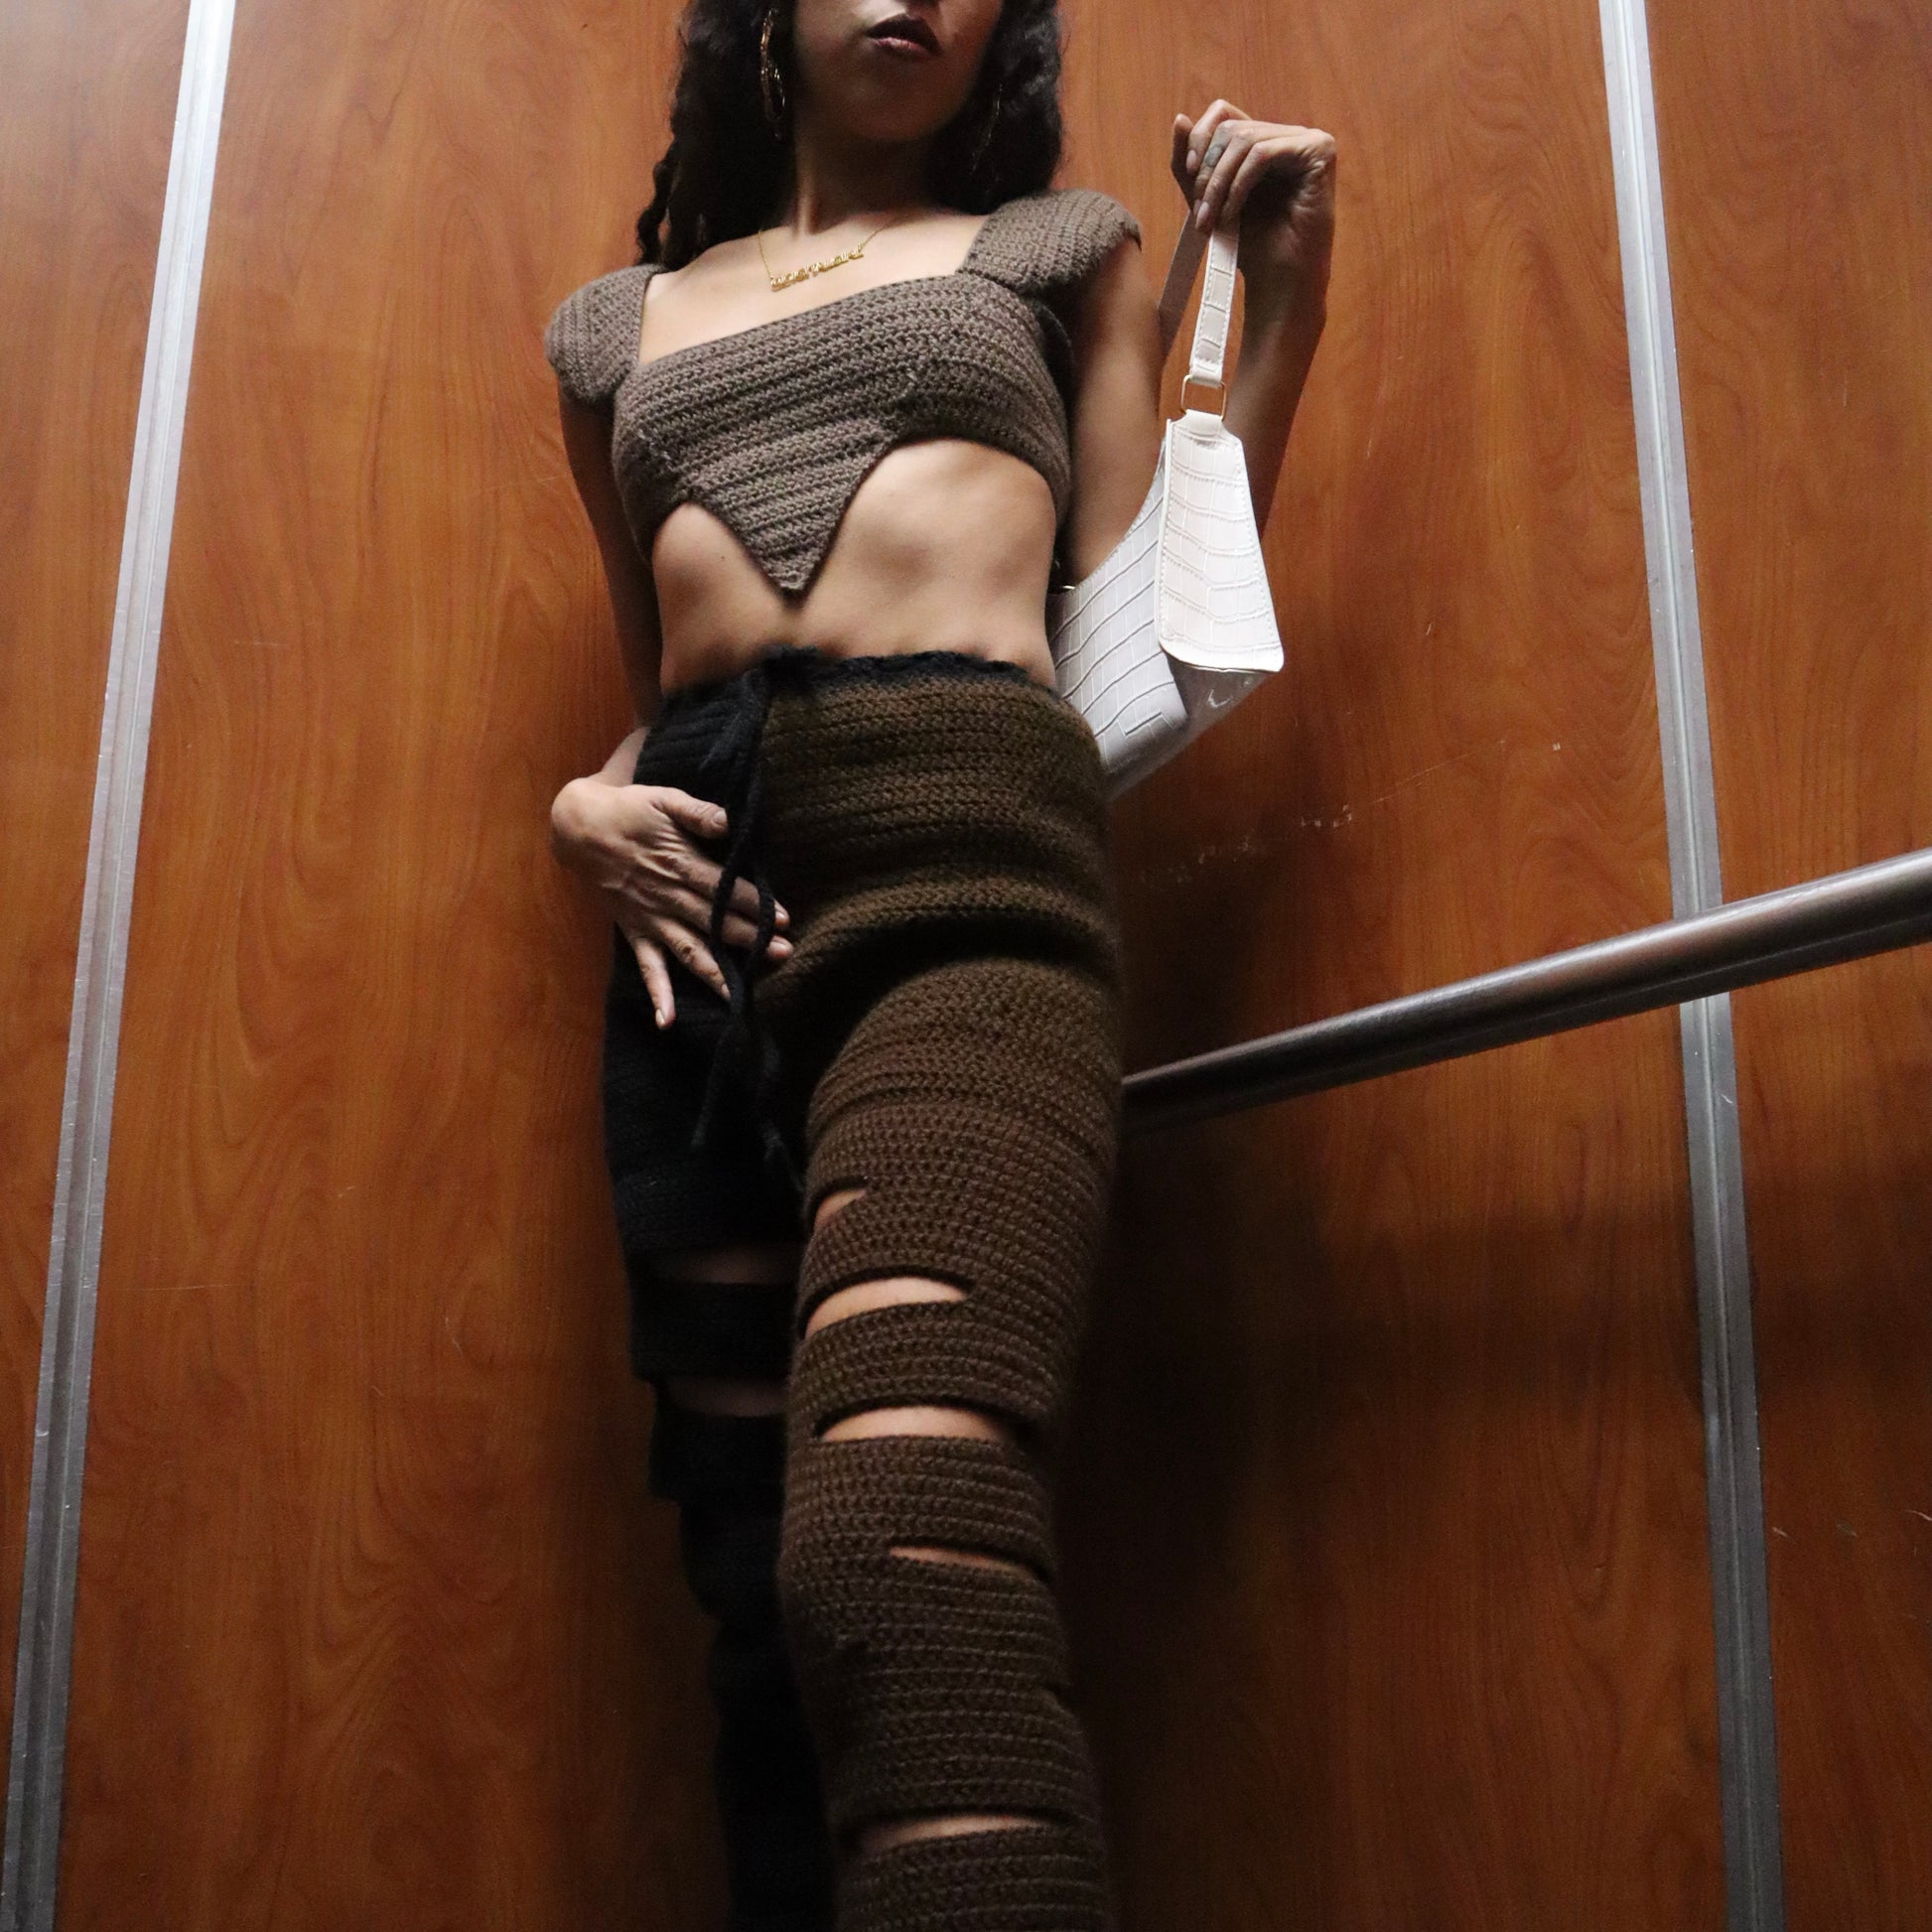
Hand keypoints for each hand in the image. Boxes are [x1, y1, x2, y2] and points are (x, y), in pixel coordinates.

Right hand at [550, 775, 791, 1027]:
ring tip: (740, 994)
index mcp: (679, 864)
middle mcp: (668, 897)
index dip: (752, 903)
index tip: (781, 918)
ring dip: (716, 972)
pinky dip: (657, 994)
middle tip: (783, 953)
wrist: (579, 828)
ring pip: (689, 950)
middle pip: (713, 922)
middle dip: (748, 939)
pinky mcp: (635, 932)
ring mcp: (652, 919)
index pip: (723, 888)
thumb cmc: (629, 809)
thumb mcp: (664, 799)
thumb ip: (698, 812)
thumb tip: (730, 822)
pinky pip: (647, 967)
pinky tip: (666, 1021)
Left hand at [1171, 101, 1335, 319]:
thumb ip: (1190, 163)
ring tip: (1212, 220)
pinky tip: (1232, 214)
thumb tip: (1180, 119)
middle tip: (1201, 213)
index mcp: (1263, 143)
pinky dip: (1239, 184)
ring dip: (1220, 183)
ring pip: (1245, 140)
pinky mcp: (1319, 152)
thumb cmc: (1248, 245)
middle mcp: (1287, 136)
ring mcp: (1307, 141)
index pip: (1224, 114)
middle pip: (1231, 128)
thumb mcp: (1207, 199)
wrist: (1277, 280)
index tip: (1189, 173)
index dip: (1201, 138)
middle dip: (1208, 171)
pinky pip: (1263, 153)